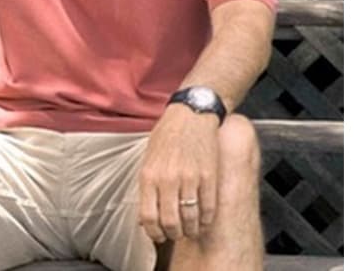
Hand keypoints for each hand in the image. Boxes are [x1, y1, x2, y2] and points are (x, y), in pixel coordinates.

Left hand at [138, 105, 219, 243]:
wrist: (191, 115)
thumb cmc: (167, 136)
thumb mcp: (148, 159)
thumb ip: (147, 186)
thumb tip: (144, 217)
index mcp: (148, 175)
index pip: (148, 216)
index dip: (153, 233)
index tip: (159, 237)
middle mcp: (167, 179)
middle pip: (170, 222)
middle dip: (173, 235)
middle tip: (177, 235)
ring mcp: (190, 178)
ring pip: (190, 218)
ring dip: (191, 230)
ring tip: (191, 230)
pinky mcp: (209, 176)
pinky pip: (208, 208)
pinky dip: (207, 220)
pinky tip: (205, 221)